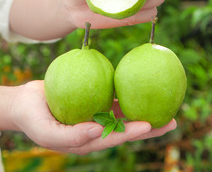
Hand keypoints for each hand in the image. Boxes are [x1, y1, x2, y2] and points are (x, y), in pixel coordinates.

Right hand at [10, 81, 175, 154]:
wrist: (24, 103)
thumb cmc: (34, 119)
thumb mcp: (48, 133)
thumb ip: (72, 137)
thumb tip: (99, 132)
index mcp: (88, 140)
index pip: (115, 138)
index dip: (133, 132)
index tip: (150, 124)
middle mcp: (97, 128)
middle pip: (127, 127)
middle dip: (150, 126)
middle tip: (172, 120)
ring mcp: (96, 114)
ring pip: (124, 112)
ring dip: (144, 108)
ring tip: (165, 104)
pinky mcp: (94, 100)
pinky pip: (113, 96)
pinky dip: (127, 93)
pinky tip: (139, 86)